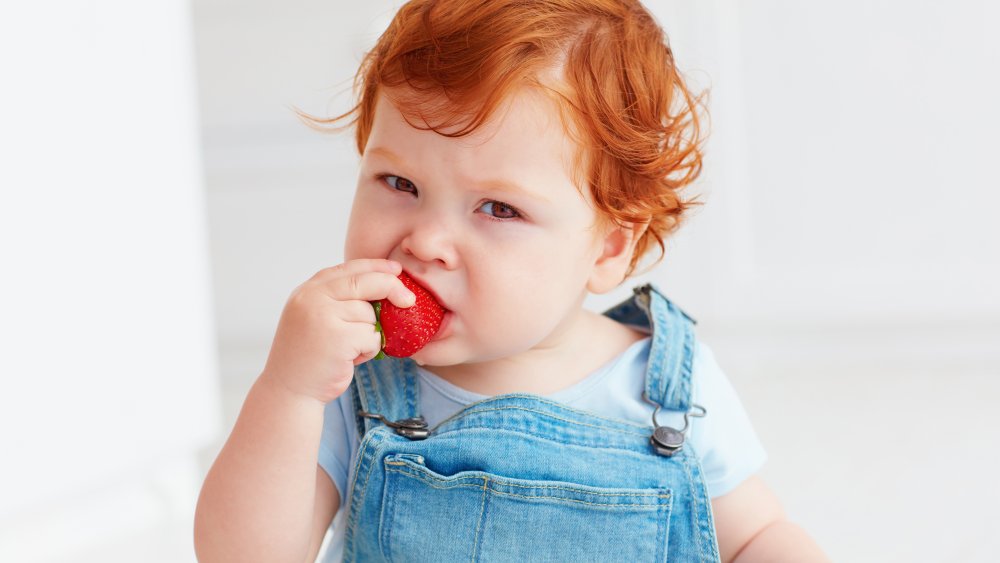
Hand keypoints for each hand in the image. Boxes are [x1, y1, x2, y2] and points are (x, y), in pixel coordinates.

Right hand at [259, 259, 414, 403]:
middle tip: (409, 300)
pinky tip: (350, 359)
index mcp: (308, 290)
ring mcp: (324, 316)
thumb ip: (338, 299)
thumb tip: (382, 283)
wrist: (289, 390)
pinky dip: (369, 350)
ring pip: (370, 314)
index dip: (376, 267)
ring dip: (369, 333)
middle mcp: (312, 298)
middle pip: (364, 282)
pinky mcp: (338, 337)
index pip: (348, 268)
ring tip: (349, 349)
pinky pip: (372, 336)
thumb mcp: (315, 317)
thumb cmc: (309, 356)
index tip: (396, 270)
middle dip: (392, 288)